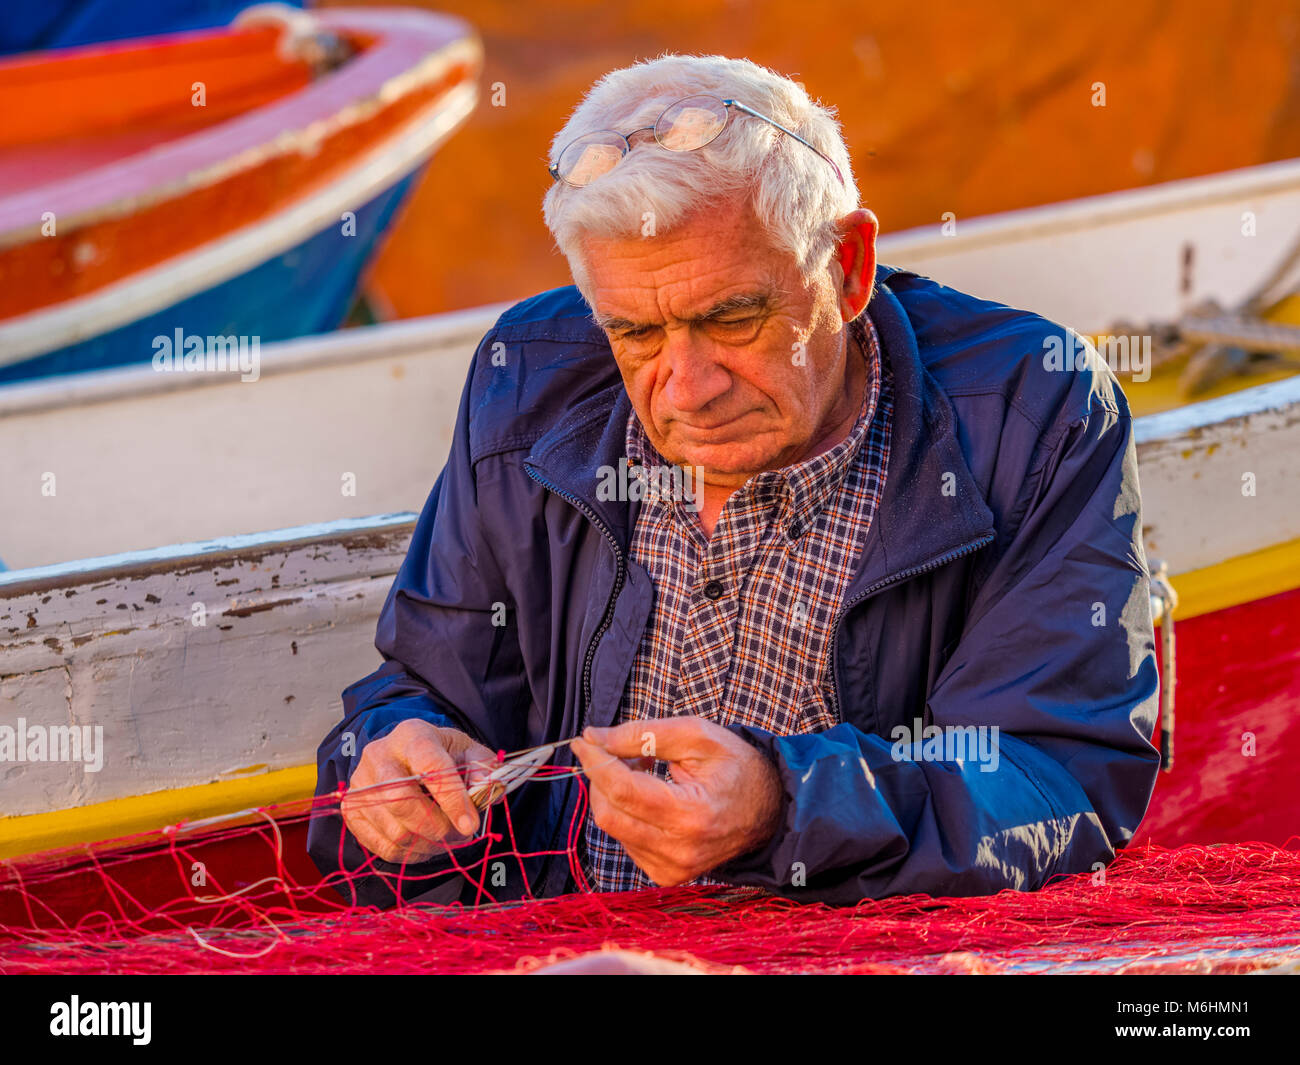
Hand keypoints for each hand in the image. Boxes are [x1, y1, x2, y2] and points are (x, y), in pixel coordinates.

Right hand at [342, 719, 495, 863]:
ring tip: (445, 838)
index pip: (429, 766)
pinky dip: (409, 853)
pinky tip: (423, 843)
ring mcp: (360, 784)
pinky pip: (382, 846)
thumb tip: (486, 786)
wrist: (404, 756)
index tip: (470, 824)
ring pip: (393, 829)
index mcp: (411, 735)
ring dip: (427, 844)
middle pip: (401, 800)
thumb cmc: (440, 754)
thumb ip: (483, 766)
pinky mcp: (352, 810)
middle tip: (459, 834)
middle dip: (437, 826)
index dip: (452, 799)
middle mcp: (378, 756)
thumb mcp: (468, 751)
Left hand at [571, 716, 782, 885]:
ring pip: (613, 827)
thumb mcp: (697, 735)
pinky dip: (626, 812)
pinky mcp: (666, 875)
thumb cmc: (735, 767)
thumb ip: (643, 734)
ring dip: (613, 792)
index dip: (596, 762)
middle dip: (600, 777)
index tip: (584, 739)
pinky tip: (647, 794)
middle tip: (614, 748)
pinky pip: (626, 840)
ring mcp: (672, 869)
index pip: (623, 791)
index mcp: (692, 814)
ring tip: (642, 766)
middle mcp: (680, 850)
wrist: (769, 809)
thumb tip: (595, 737)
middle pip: (610, 813)